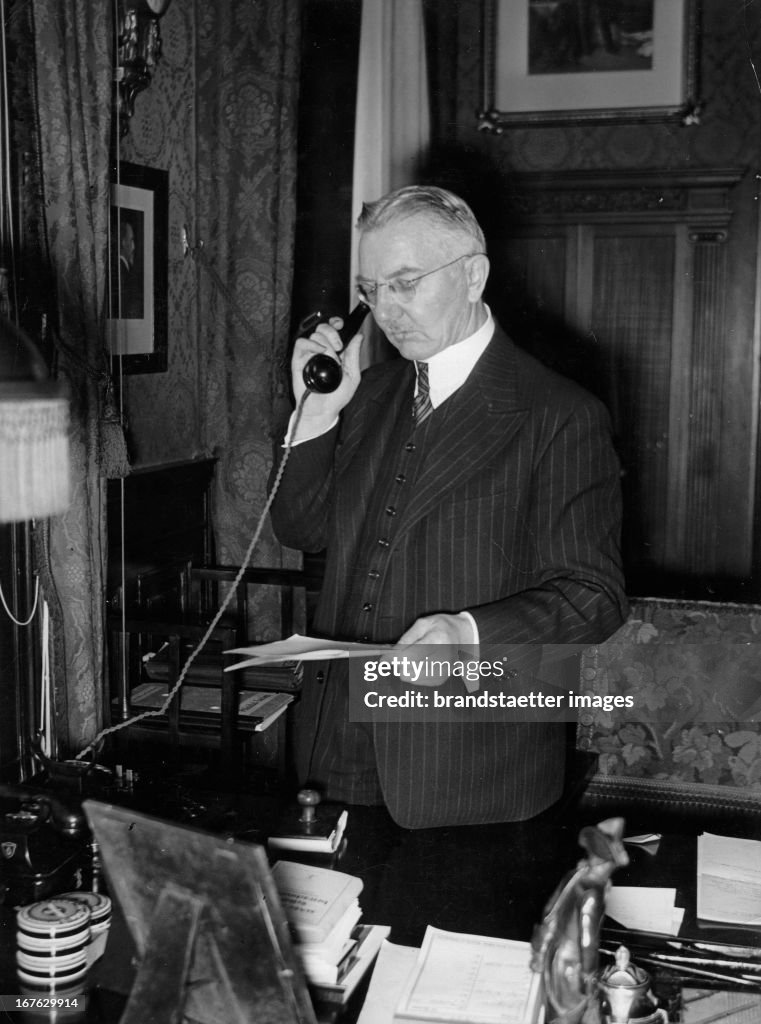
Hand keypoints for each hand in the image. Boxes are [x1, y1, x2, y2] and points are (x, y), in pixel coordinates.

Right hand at [291, 317, 363, 433]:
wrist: (323, 410)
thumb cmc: (337, 397)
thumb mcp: (352, 374)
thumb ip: (354, 354)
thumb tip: (358, 336)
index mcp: (335, 352)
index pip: (333, 329)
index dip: (336, 323)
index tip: (341, 325)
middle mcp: (321, 351)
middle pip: (323, 328)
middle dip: (332, 332)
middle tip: (339, 346)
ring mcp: (310, 354)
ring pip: (314, 334)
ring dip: (325, 342)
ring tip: (329, 356)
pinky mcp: (299, 360)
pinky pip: (301, 343)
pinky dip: (311, 344)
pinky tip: (319, 352)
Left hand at [389, 613, 478, 686]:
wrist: (463, 636)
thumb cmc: (441, 627)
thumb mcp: (423, 624)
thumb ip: (406, 639)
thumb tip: (390, 655)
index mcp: (438, 640)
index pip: (410, 655)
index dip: (393, 659)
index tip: (384, 658)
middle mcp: (443, 658)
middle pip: (410, 670)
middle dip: (399, 665)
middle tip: (398, 656)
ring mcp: (443, 671)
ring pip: (412, 678)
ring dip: (405, 669)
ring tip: (410, 658)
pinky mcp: (441, 679)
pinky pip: (418, 681)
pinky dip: (412, 674)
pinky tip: (417, 664)